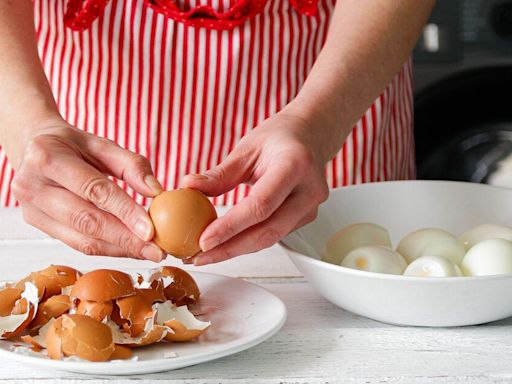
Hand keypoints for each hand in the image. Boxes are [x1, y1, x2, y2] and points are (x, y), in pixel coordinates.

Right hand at [10, 121, 164, 261]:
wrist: (31, 147)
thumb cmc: (71, 145)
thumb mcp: (101, 144)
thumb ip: (131, 164)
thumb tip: (155, 191)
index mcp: (48, 157)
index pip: (94, 189)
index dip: (124, 211)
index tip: (150, 230)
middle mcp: (33, 185)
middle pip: (86, 221)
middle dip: (125, 239)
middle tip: (156, 250)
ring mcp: (30, 209)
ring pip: (81, 240)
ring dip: (119, 249)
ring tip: (148, 252)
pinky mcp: (36, 225)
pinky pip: (76, 243)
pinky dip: (107, 248)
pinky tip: (129, 249)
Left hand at [181, 112, 329, 264]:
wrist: (311, 135)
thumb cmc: (279, 137)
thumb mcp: (247, 148)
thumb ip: (220, 174)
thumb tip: (188, 187)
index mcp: (294, 165)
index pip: (260, 205)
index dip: (231, 227)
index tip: (203, 240)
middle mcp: (309, 189)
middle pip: (268, 230)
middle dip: (230, 248)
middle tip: (199, 256)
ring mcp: (311, 207)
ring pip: (272, 238)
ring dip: (237, 249)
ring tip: (205, 254)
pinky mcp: (307, 217)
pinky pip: (275, 234)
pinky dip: (249, 241)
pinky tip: (227, 243)